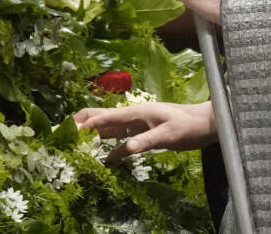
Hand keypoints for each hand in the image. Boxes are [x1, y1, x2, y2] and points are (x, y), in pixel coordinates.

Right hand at [73, 99, 215, 155]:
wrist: (206, 123)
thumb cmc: (189, 126)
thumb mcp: (169, 135)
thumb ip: (146, 141)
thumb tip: (123, 150)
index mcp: (136, 113)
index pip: (105, 117)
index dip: (85, 124)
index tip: (67, 133)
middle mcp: (133, 116)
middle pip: (102, 117)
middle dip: (82, 124)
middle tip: (65, 137)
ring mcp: (137, 124)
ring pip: (108, 128)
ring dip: (92, 136)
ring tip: (76, 147)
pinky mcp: (143, 133)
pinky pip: (120, 139)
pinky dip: (109, 147)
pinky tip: (103, 158)